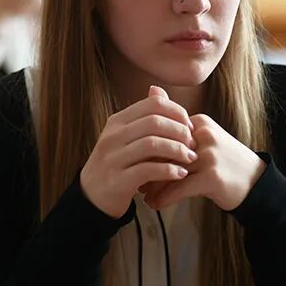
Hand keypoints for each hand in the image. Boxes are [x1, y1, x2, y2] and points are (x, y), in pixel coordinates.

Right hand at [79, 86, 196, 217]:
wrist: (92, 195)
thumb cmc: (118, 163)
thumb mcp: (126, 136)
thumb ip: (144, 117)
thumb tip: (159, 89)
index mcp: (117, 121)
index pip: (153, 104)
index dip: (177, 112)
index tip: (189, 127)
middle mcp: (113, 136)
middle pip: (155, 122)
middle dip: (181, 132)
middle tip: (193, 145)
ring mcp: (113, 158)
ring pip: (152, 144)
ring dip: (178, 151)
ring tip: (190, 159)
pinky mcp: (118, 180)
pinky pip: (148, 170)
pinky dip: (169, 171)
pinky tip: (180, 174)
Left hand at [143, 113, 265, 211]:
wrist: (257, 183)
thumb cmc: (223, 162)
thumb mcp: (203, 140)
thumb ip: (177, 127)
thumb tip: (150, 94)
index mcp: (199, 122)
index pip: (163, 132)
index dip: (147, 149)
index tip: (134, 160)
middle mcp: (204, 136)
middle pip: (165, 151)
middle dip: (147, 167)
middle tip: (134, 179)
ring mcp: (209, 156)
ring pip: (169, 170)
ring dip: (152, 186)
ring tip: (142, 195)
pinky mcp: (212, 177)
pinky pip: (180, 188)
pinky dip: (164, 198)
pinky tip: (155, 205)